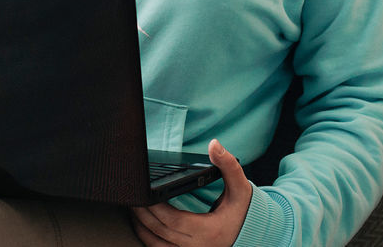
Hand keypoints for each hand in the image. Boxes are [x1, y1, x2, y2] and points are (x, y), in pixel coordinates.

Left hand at [131, 140, 251, 246]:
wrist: (251, 235)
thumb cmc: (243, 211)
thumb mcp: (240, 187)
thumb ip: (228, 165)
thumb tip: (214, 145)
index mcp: (209, 231)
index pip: (174, 220)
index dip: (156, 207)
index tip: (144, 193)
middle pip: (159, 231)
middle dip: (141, 213)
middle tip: (131, 195)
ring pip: (155, 244)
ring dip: (140, 226)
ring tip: (132, 206)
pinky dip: (147, 237)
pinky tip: (141, 222)